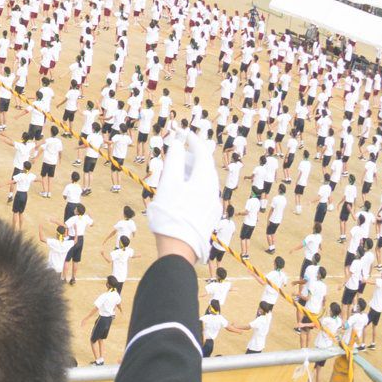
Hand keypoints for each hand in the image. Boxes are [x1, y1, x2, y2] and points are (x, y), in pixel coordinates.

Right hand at [144, 127, 222, 264]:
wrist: (180, 247)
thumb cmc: (170, 214)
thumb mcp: (168, 184)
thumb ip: (172, 161)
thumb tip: (177, 143)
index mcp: (204, 180)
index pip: (203, 153)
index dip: (194, 141)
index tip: (185, 133)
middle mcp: (213, 190)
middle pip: (206, 167)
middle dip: (194, 155)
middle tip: (182, 149)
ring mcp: (213, 204)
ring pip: (206, 181)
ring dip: (193, 171)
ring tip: (180, 169)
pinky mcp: (209, 216)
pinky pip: (204, 193)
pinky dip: (194, 185)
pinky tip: (184, 191)